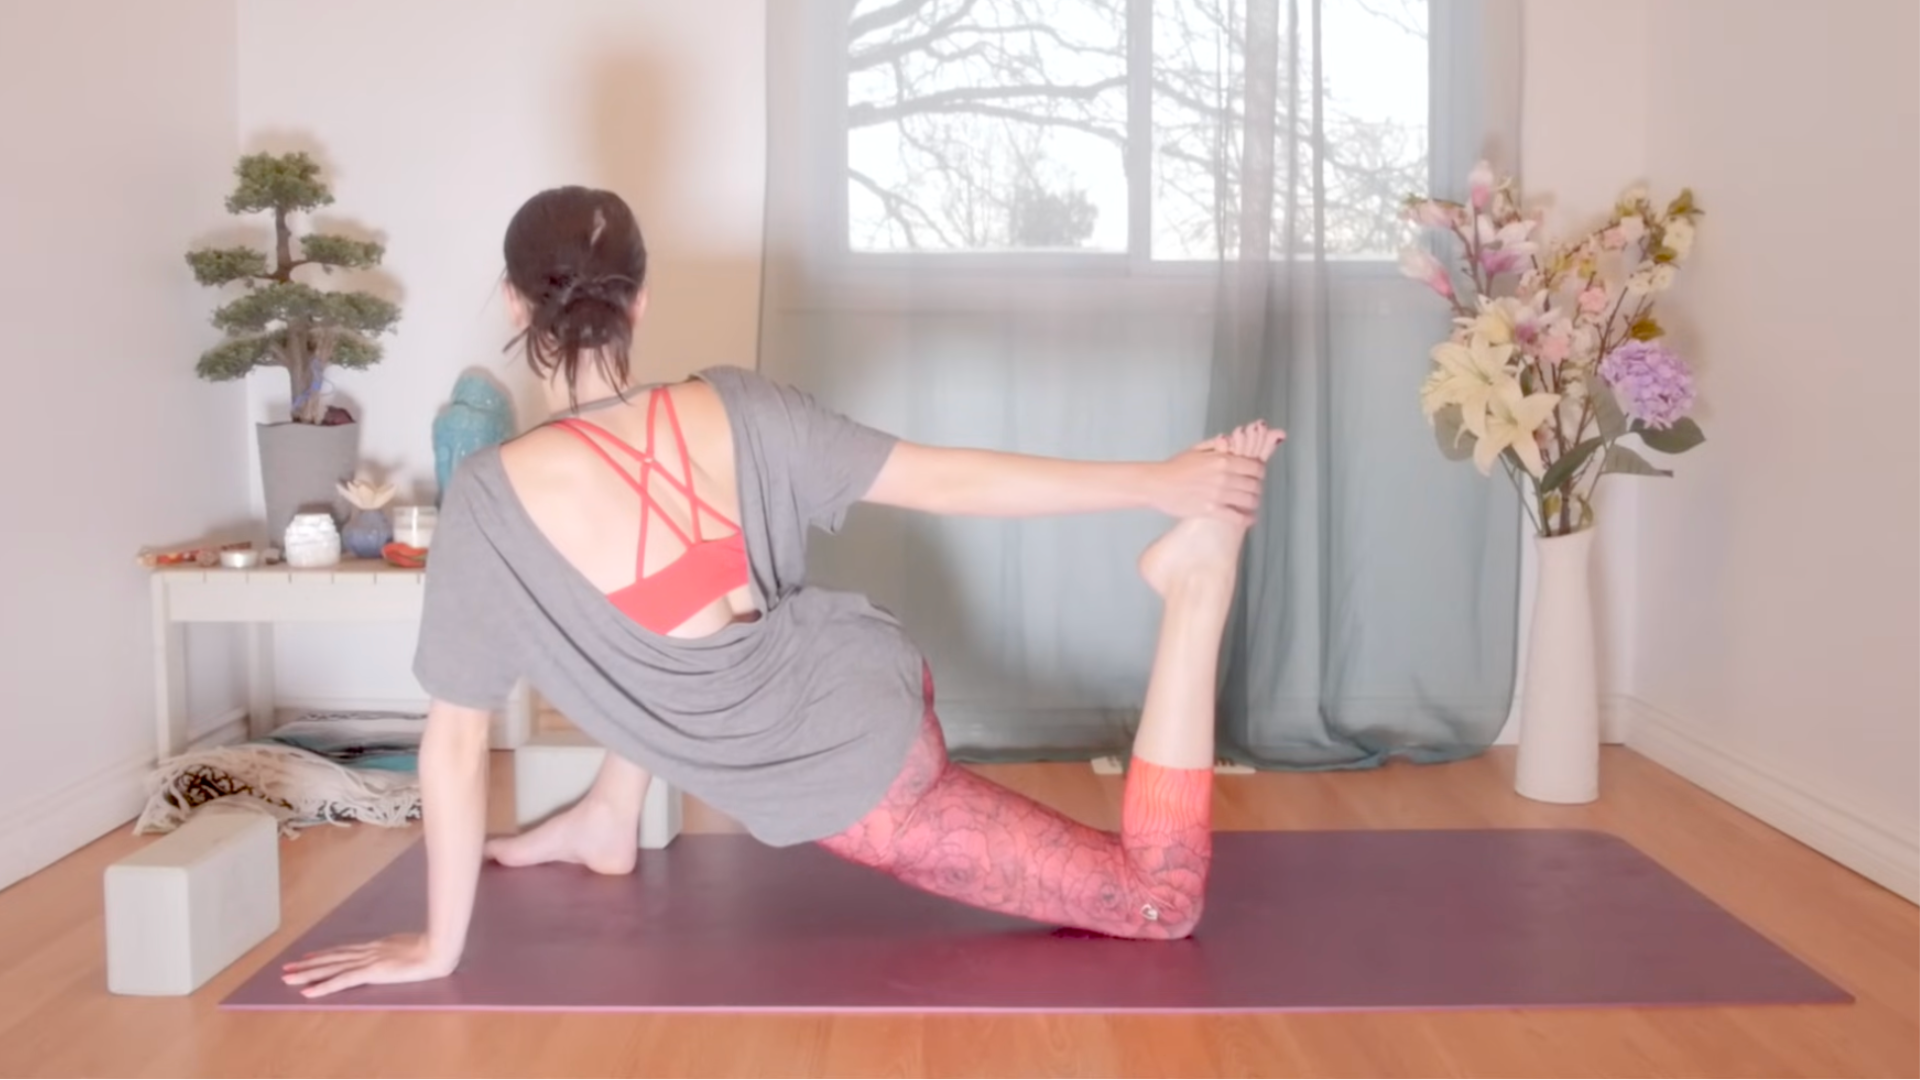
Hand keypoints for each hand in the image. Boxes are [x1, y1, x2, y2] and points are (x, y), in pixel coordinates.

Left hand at [279, 932, 455, 997]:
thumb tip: (395, 953)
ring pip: (330, 968)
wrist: (437, 949)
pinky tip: (309, 991)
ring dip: (308, 974)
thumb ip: (398, 951)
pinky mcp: (371, 972)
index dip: (324, 954)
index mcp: (376, 946)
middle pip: (331, 959)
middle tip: (286, 968)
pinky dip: (323, 986)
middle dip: (307, 965)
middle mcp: (367, 952)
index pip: (344, 951)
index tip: (307, 957)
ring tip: (288, 977)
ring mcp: (367, 961)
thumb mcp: (410, 947)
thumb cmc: (432, 948)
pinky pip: (342, 981)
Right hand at [1146, 426, 1280, 521]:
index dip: (1260, 472)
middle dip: (1257, 488)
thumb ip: (1218, 445)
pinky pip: (1236, 517)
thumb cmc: (1174, 467)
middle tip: (1255, 490)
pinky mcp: (1210, 510)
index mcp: (1223, 460)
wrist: (1157, 484)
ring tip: (1252, 504)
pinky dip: (1246, 519)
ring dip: (1254, 503)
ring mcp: (1218, 495)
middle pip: (1255, 485)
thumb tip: (1232, 441)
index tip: (1257, 475)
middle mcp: (1224, 477)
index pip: (1255, 467)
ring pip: (1249, 501)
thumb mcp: (1197, 450)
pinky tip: (1249, 518)